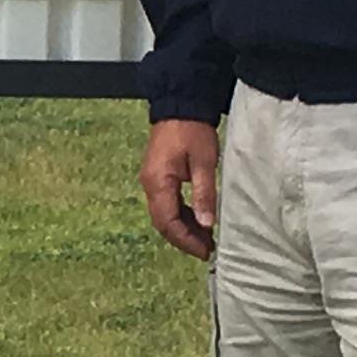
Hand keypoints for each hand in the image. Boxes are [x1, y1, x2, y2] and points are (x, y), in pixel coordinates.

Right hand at [140, 121, 219, 260]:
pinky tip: (197, 220)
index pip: (168, 222)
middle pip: (163, 222)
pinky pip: (166, 204)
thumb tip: (206, 223)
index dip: (186, 240)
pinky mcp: (157, 176)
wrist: (180, 105)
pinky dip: (180, 216)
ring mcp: (151, 180)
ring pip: (164, 215)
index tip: (205, 250)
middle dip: (184, 239)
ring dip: (183, 229)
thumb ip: (204, 194)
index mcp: (158, 182)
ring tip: (205, 238)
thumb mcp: (203, 162)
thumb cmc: (192, 130)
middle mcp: (149, 184)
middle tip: (207, 249)